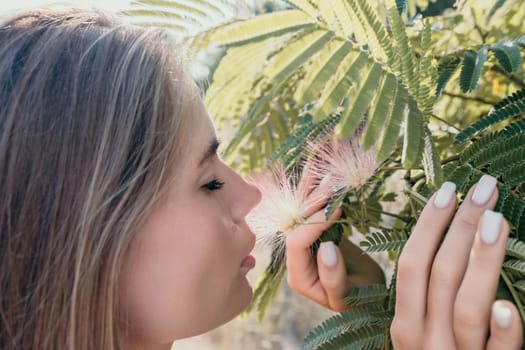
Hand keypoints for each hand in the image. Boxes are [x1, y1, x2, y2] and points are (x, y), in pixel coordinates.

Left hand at [285, 167, 384, 310]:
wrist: (372, 294)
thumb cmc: (363, 300)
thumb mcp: (350, 296)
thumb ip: (333, 278)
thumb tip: (325, 248)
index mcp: (299, 277)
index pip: (298, 244)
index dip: (313, 224)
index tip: (335, 208)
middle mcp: (297, 259)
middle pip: (297, 225)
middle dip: (312, 202)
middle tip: (329, 180)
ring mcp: (306, 246)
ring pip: (302, 215)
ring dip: (311, 192)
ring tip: (316, 168)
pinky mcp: (317, 235)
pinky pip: (314, 213)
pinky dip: (316, 195)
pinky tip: (316, 175)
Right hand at [391, 175, 522, 348]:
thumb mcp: (420, 332)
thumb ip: (428, 298)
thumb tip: (446, 242)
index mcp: (404, 323)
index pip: (412, 264)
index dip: (429, 225)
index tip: (449, 190)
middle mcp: (422, 338)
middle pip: (438, 272)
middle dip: (460, 225)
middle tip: (484, 188)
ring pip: (464, 304)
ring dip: (481, 260)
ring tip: (498, 220)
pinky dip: (501, 333)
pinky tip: (509, 308)